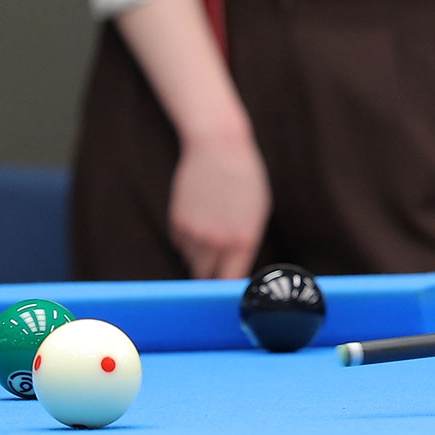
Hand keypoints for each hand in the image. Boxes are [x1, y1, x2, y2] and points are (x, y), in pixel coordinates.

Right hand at [167, 129, 269, 278]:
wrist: (218, 147)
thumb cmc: (245, 178)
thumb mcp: (257, 212)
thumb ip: (246, 243)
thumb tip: (235, 270)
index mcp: (243, 240)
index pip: (230, 282)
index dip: (228, 287)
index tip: (228, 288)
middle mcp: (217, 242)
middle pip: (206, 276)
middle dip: (212, 272)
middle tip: (219, 259)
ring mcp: (194, 233)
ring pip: (193, 260)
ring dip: (201, 252)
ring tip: (212, 226)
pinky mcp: (177, 223)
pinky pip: (181, 244)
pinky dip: (188, 237)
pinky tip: (199, 215)